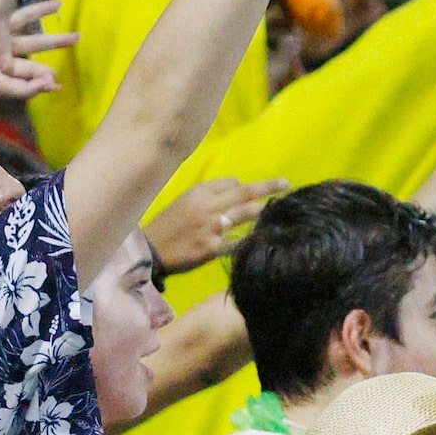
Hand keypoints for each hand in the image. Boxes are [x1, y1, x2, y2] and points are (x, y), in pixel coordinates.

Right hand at [145, 177, 288, 273]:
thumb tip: (238, 185)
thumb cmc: (169, 226)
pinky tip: (261, 239)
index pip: (231, 182)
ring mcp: (210, 227)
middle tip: (286, 183)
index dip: (246, 186)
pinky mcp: (211, 248)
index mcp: (198, 193)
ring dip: (262, 211)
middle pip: (243, 193)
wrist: (150, 252)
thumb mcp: (185, 202)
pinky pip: (237, 242)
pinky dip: (249, 239)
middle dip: (267, 187)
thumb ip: (209, 193)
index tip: (257, 191)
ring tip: (276, 210)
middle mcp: (206, 206)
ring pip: (245, 214)